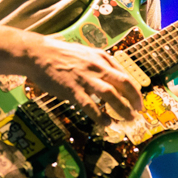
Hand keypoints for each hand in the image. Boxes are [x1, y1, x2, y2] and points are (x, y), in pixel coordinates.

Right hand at [27, 38, 144, 124]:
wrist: (38, 54)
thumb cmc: (60, 54)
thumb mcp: (85, 53)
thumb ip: (99, 64)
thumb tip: (112, 77)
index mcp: (101, 57)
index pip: (125, 74)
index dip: (134, 89)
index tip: (138, 100)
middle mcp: (97, 66)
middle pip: (123, 83)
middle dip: (134, 99)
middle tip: (138, 111)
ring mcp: (85, 78)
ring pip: (111, 95)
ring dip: (122, 108)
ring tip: (128, 119)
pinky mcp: (72, 89)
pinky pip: (90, 105)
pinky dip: (100, 116)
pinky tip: (106, 123)